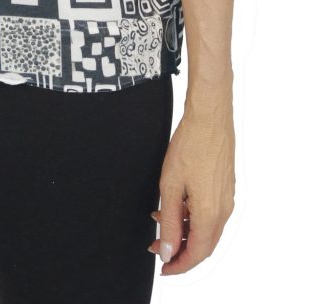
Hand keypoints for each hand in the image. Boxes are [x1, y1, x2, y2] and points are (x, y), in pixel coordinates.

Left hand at [147, 100, 235, 274]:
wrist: (209, 117)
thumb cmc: (190, 146)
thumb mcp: (171, 186)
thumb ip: (169, 221)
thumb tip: (168, 250)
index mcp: (211, 214)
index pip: (197, 253)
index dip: (179, 264)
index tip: (163, 267)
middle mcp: (223, 210)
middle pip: (204, 244)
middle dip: (180, 250)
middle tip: (158, 247)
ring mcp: (227, 198)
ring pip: (207, 228)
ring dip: (185, 231)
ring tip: (160, 221)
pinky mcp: (225, 187)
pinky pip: (210, 213)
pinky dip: (192, 217)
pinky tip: (175, 204)